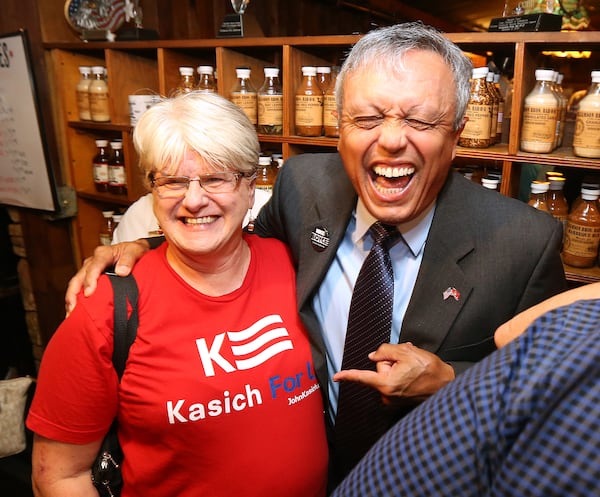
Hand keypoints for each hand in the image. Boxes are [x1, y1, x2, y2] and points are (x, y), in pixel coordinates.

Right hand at [65, 240, 150, 315]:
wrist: (133, 250)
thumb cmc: (133, 251)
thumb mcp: (135, 251)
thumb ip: (128, 259)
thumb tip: (121, 272)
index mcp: (103, 253)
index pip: (94, 266)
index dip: (90, 279)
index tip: (89, 293)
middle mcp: (93, 261)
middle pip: (79, 276)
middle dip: (74, 293)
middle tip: (74, 308)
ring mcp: (89, 269)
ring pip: (76, 283)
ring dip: (72, 298)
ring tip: (71, 314)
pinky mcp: (89, 276)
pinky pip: (79, 287)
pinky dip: (76, 298)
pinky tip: (75, 311)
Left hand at [333, 342, 454, 404]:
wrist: (448, 385)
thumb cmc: (430, 369)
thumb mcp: (407, 352)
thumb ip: (386, 351)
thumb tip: (374, 356)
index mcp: (387, 384)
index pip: (363, 377)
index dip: (348, 375)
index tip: (336, 377)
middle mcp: (388, 395)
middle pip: (379, 370)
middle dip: (390, 362)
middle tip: (407, 361)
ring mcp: (393, 400)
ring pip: (387, 375)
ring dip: (397, 368)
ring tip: (413, 368)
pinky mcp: (399, 402)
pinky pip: (393, 382)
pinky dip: (400, 375)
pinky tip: (413, 374)